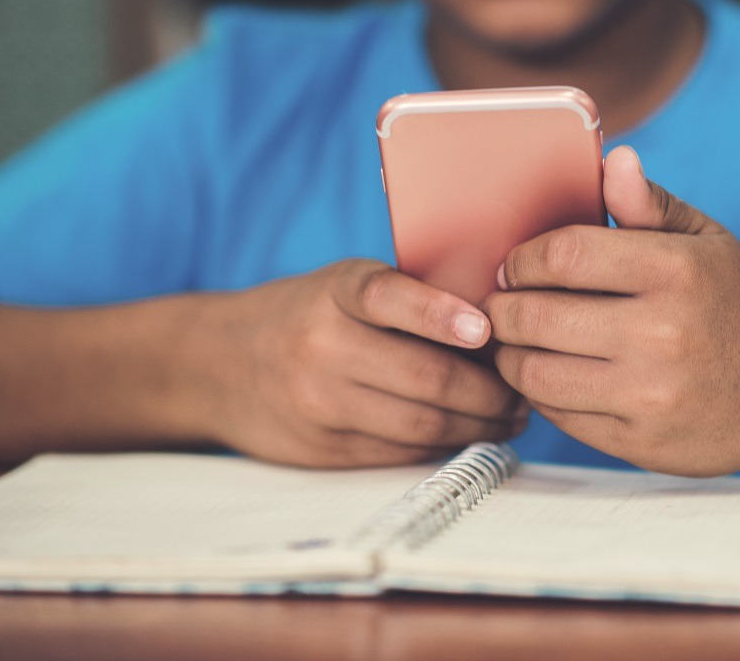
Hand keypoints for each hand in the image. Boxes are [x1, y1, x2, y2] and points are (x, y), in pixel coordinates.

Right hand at [214, 260, 526, 467]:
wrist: (218, 363)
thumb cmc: (306, 314)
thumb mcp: (342, 285)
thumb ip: (405, 298)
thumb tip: (499, 327)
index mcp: (335, 292)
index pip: (389, 297)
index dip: (440, 314)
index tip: (484, 329)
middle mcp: (322, 346)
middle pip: (426, 379)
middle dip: (490, 391)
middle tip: (521, 390)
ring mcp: (319, 403)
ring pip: (421, 424)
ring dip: (479, 426)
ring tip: (508, 417)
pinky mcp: (322, 449)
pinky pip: (401, 453)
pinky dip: (444, 445)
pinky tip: (466, 435)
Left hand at [484, 146, 739, 475]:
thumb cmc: (734, 299)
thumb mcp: (704, 239)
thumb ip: (648, 203)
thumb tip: (613, 160)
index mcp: (676, 271)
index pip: (562, 256)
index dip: (523, 259)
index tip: (517, 265)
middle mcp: (664, 334)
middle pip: (535, 317)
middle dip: (503, 308)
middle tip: (501, 304)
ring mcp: (653, 395)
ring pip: (535, 372)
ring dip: (511, 354)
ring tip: (515, 340)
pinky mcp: (642, 443)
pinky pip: (560, 415)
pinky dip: (541, 393)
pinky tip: (551, 374)